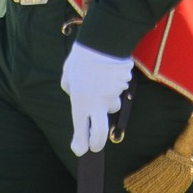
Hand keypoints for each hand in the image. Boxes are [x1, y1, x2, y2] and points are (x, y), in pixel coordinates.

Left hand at [59, 36, 132, 155]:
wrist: (102, 42)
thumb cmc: (81, 59)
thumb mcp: (68, 77)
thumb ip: (72, 90)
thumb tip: (76, 96)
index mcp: (81, 103)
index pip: (81, 132)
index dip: (80, 145)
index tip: (80, 149)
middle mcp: (98, 104)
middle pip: (100, 134)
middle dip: (97, 143)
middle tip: (95, 146)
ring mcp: (113, 96)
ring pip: (112, 106)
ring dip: (107, 101)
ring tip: (100, 83)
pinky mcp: (124, 87)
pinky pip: (118, 91)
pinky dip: (114, 86)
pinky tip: (109, 74)